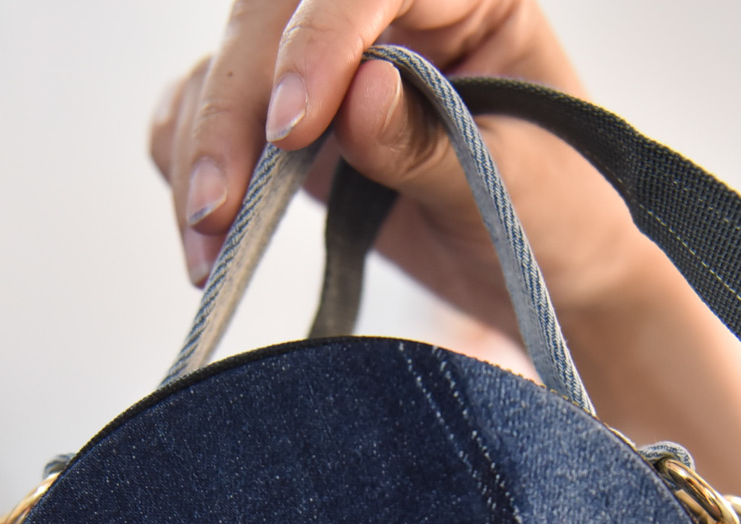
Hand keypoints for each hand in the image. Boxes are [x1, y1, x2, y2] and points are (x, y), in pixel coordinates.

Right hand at [146, 0, 662, 335]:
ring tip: (206, 250)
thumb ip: (432, 144)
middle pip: (271, 14)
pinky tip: (204, 234)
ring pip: (225, 66)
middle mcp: (385, 10)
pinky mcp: (290, 116)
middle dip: (232, 110)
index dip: (320, 41)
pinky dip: (187, 164)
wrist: (549, 279)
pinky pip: (207, 112)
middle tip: (216, 208)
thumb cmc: (553, 219)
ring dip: (199, 151)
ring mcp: (328, 59)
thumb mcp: (511, 188)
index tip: (294, 128)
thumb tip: (357, 93)